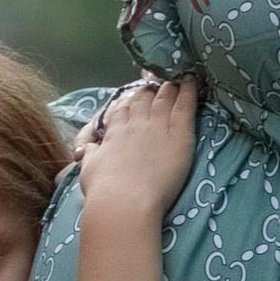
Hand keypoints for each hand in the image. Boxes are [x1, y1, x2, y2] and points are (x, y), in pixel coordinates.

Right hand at [77, 74, 197, 216]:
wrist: (124, 202)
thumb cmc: (104, 191)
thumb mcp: (89, 169)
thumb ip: (91, 155)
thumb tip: (86, 149)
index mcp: (116, 131)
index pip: (124, 106)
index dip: (131, 95)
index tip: (137, 90)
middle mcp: (136, 124)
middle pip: (145, 98)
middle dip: (151, 87)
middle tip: (158, 79)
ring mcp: (158, 128)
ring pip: (165, 98)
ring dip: (170, 86)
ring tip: (177, 78)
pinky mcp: (179, 137)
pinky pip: (185, 108)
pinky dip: (189, 92)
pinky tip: (193, 81)